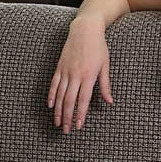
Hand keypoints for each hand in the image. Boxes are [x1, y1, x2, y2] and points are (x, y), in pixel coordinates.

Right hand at [47, 16, 113, 132]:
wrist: (85, 30)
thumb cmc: (99, 47)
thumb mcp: (106, 66)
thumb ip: (105, 85)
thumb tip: (109, 101)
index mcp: (88, 76)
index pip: (83, 100)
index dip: (81, 115)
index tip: (79, 126)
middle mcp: (75, 75)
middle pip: (69, 101)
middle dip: (68, 117)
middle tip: (67, 131)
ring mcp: (65, 71)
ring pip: (60, 95)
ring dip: (58, 111)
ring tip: (58, 123)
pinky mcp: (59, 67)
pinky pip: (54, 84)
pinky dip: (52, 96)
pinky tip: (51, 106)